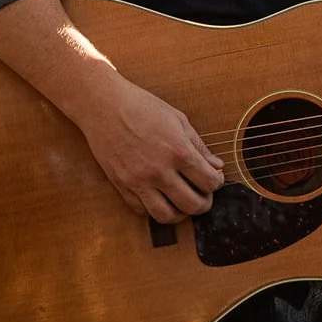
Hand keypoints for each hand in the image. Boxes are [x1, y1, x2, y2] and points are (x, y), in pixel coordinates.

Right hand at [76, 75, 224, 223]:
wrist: (104, 106)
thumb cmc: (142, 107)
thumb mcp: (178, 119)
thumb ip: (199, 145)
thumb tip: (217, 165)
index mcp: (178, 151)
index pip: (208, 182)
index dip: (216, 184)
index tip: (214, 180)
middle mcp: (160, 170)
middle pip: (192, 205)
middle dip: (204, 204)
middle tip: (204, 197)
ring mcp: (139, 181)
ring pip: (166, 215)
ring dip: (180, 214)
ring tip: (183, 203)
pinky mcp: (122, 186)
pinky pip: (142, 210)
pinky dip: (154, 209)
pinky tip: (160, 197)